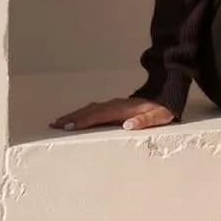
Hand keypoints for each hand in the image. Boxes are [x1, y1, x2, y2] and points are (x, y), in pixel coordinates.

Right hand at [49, 97, 174, 131]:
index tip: (68, 127)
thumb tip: (128, 126)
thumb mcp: (158, 116)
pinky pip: (95, 109)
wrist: (166, 93)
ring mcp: (114, 104)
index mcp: (123, 109)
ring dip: (74, 115)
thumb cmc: (163, 108)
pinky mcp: (115, 105)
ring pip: (90, 108)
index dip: (83, 121)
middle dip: (71, 118)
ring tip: (59, 121)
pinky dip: (83, 112)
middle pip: (89, 111)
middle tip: (54, 125)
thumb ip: (144, 120)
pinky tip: (76, 117)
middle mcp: (115, 105)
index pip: (99, 116)